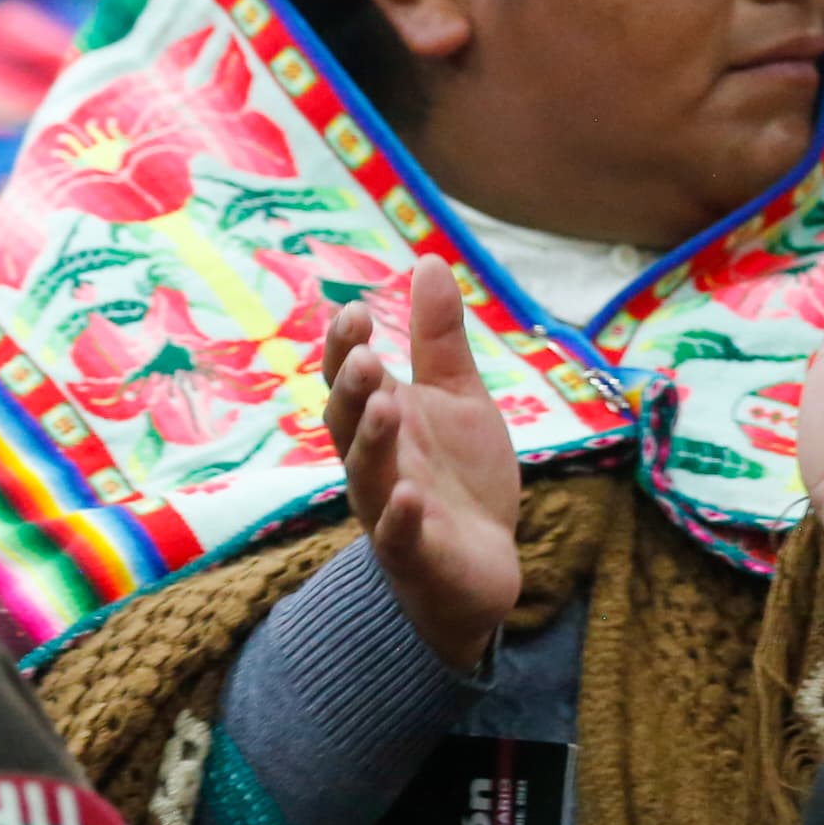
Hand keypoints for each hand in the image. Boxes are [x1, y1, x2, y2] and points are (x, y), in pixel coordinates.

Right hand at [320, 258, 521, 670]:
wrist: (479, 565)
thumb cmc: (458, 476)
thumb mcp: (457, 397)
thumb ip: (438, 337)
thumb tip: (426, 259)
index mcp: (379, 420)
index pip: (349, 379)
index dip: (344, 348)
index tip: (354, 309)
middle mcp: (373, 461)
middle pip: (346, 422)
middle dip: (351, 390)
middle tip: (364, 356)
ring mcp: (388, 508)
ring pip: (366, 474)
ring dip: (371, 442)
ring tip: (385, 406)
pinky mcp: (414, 553)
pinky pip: (398, 536)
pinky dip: (400, 518)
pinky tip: (410, 497)